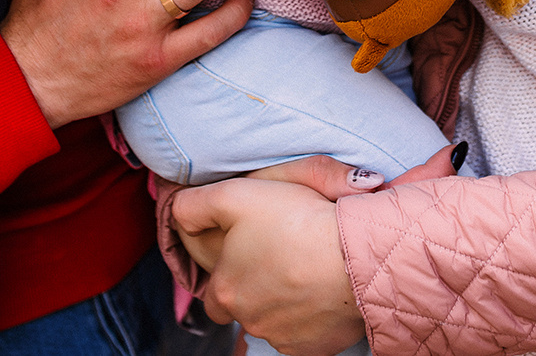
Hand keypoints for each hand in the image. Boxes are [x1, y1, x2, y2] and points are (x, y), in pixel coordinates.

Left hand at [173, 177, 365, 354]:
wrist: (356, 255)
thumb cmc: (298, 220)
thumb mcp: (235, 195)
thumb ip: (195, 205)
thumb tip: (178, 214)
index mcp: (224, 290)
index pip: (214, 289)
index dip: (229, 268)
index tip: (251, 251)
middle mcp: (248, 321)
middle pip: (242, 309)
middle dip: (254, 291)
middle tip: (278, 261)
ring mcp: (281, 338)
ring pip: (272, 322)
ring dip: (281, 303)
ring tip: (304, 272)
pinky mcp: (312, 348)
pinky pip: (303, 336)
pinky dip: (310, 318)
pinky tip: (321, 293)